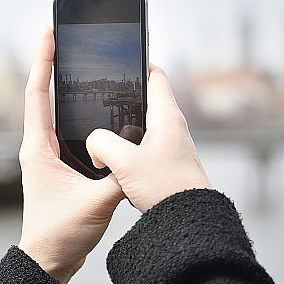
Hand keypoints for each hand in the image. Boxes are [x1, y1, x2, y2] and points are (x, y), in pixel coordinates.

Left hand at [18, 27, 124, 283]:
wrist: (48, 263)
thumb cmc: (59, 235)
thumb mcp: (95, 204)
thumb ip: (119, 178)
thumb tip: (139, 155)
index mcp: (39, 149)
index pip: (38, 94)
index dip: (43, 60)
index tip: (49, 32)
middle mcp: (40, 148)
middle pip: (45, 95)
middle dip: (53, 65)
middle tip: (67, 39)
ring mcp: (49, 158)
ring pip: (57, 114)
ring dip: (66, 89)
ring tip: (81, 65)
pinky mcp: (62, 169)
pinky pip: (69, 132)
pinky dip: (80, 115)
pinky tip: (99, 112)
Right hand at [86, 64, 210, 212]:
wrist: (189, 222)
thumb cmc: (167, 190)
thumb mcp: (125, 163)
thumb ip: (102, 144)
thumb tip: (94, 143)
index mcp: (167, 117)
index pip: (155, 75)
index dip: (137, 63)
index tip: (119, 61)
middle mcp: (173, 127)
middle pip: (146, 101)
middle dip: (122, 101)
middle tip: (99, 101)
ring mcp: (172, 146)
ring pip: (142, 127)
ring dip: (123, 130)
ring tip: (101, 135)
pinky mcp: (168, 164)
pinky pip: (144, 148)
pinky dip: (128, 149)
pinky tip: (113, 162)